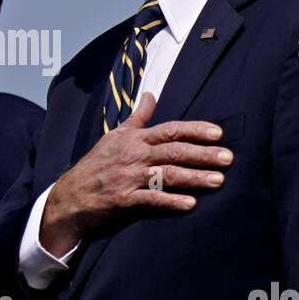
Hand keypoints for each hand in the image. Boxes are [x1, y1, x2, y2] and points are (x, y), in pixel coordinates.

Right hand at [39, 92, 233, 253]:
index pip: (169, 130)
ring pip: (167, 175)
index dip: (195, 131)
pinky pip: (152, 199)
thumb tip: (151, 95)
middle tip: (228, 158)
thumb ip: (137, 117)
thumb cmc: (96, 164)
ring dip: (195, 178)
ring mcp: (129, 177)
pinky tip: (190, 204)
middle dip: (203, 154)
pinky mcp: (124, 200)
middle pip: (174, 151)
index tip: (218, 134)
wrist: (70, 196)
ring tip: (219, 181)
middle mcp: (134, 155)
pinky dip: (171, 201)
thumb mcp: (114, 135)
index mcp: (134, 139)